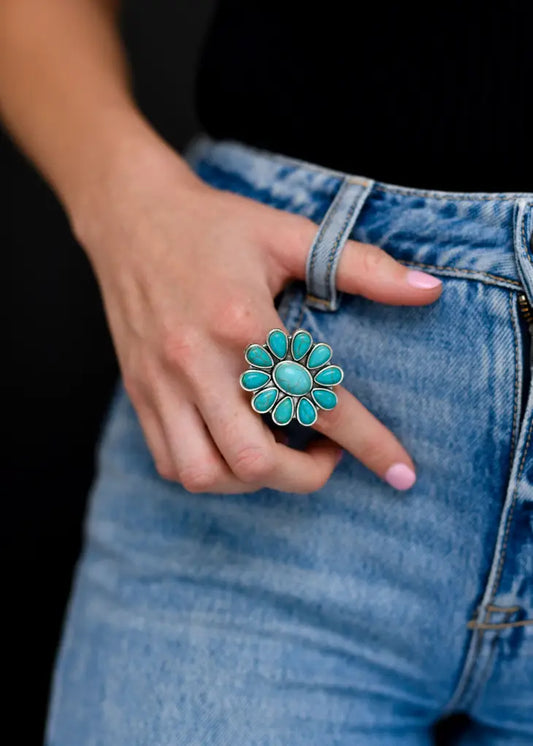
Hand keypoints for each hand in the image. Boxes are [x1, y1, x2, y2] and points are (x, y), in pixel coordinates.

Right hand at [75, 134, 441, 493]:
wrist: (131, 217)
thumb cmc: (213, 226)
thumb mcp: (289, 235)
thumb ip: (362, 267)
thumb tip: (430, 292)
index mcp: (242, 323)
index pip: (316, 401)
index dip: (369, 444)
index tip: (401, 472)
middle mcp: (197, 363)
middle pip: (255, 459)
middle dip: (306, 475)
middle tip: (325, 453)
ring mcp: (162, 384)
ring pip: (206, 474)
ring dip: (253, 480)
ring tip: (278, 453)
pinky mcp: (140, 393)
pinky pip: (171, 463)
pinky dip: (210, 473)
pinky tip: (233, 446)